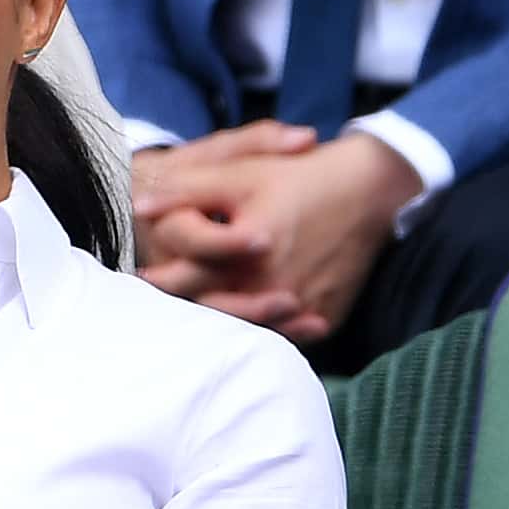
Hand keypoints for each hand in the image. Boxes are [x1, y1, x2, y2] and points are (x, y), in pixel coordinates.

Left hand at [137, 129, 420, 342]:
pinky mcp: (326, 316)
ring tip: (203, 312)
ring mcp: (304, 306)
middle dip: (190, 304)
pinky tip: (245, 322)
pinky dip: (265, 329)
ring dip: (227, 321)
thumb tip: (138, 208)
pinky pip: (287, 334)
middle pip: (219, 308)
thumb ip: (184, 192)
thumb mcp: (237, 174)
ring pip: (252, 327)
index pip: (190, 278)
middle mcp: (277, 287)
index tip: (142, 278)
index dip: (163, 278)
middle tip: (164, 298)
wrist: (370, 189)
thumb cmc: (297, 177)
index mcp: (249, 254)